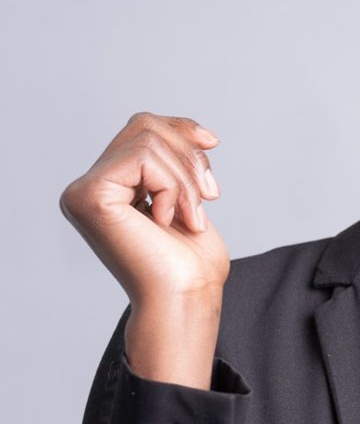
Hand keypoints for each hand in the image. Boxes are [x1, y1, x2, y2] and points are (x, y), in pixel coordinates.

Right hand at [59, 112, 227, 303]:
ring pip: (147, 139)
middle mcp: (88, 188)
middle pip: (143, 125)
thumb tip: (197, 132)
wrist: (187, 298)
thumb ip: (177, 162)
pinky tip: (170, 220)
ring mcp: (84, 192)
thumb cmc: (191, 264)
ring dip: (186, 178)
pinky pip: (142, 157)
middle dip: (188, 155)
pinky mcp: (90, 195)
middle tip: (210, 195)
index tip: (212, 143)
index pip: (140, 129)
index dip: (181, 129)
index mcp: (108, 188)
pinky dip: (172, 185)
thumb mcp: (190, 199)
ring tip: (192, 217)